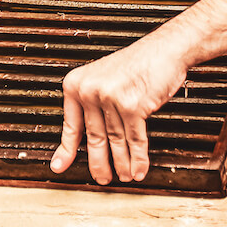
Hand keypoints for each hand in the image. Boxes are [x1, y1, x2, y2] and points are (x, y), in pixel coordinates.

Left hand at [50, 37, 187, 183]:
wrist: (166, 49)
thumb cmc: (139, 63)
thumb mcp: (105, 78)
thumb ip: (94, 102)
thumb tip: (89, 134)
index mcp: (77, 83)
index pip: (71, 124)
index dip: (66, 150)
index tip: (59, 166)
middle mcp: (90, 90)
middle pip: (94, 137)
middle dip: (99, 163)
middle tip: (102, 178)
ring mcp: (110, 98)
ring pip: (115, 141)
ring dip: (122, 164)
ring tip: (126, 175)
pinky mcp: (132, 106)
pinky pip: (134, 140)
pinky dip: (138, 158)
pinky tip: (139, 168)